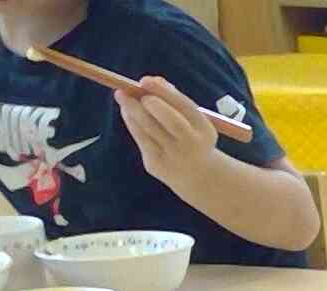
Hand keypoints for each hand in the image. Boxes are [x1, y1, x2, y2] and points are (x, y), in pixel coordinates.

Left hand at [116, 74, 226, 192]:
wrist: (197, 175)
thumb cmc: (192, 137)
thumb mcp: (192, 120)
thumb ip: (175, 100)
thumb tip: (153, 80)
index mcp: (204, 130)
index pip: (186, 108)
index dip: (164, 93)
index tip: (145, 80)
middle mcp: (192, 144)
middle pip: (171, 121)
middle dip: (148, 104)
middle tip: (128, 91)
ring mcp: (173, 156)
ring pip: (149, 130)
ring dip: (131, 110)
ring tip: (122, 96)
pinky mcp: (156, 164)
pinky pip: (141, 139)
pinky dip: (131, 122)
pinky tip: (126, 112)